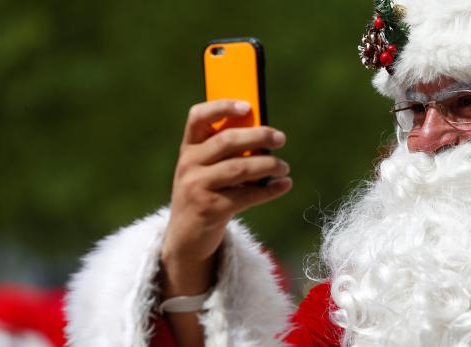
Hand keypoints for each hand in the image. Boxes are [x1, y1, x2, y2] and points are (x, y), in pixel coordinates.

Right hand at [161, 99, 291, 289]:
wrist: (185, 237)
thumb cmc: (203, 194)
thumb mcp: (204, 170)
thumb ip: (224, 152)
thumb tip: (265, 136)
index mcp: (188, 149)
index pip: (198, 117)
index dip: (222, 107)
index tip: (247, 106)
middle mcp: (189, 164)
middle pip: (227, 140)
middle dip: (259, 136)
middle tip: (280, 138)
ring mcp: (197, 186)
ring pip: (240, 168)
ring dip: (269, 165)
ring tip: (284, 167)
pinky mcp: (211, 208)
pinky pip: (247, 195)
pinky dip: (270, 190)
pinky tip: (284, 185)